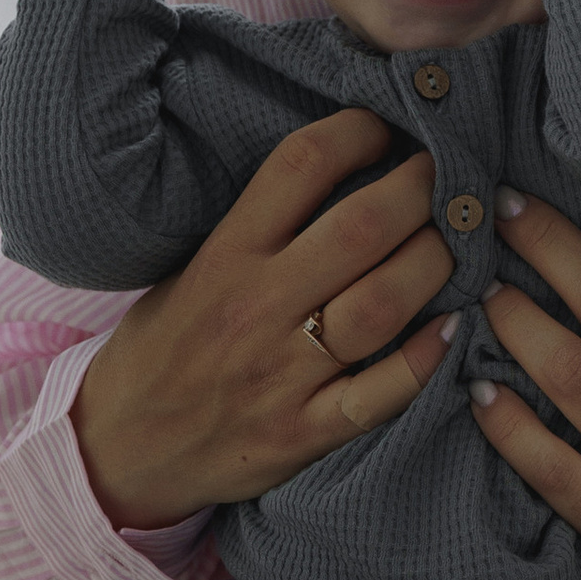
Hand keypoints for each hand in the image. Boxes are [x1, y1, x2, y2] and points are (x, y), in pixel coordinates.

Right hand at [72, 109, 456, 526]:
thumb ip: (261, 227)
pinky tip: (455, 325)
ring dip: (437, 262)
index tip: (387, 129)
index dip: (359, 131)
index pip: (301, 165)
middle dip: (422, 189)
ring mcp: (282, 374)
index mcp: (225, 254)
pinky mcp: (303, 432)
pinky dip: (427, 357)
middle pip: (362, 227)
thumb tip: (348, 171)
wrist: (119, 450)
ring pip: (383, 303)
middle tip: (449, 176)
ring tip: (461, 241)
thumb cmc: (164, 347)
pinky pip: (383, 393)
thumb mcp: (192, 268)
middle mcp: (256, 306)